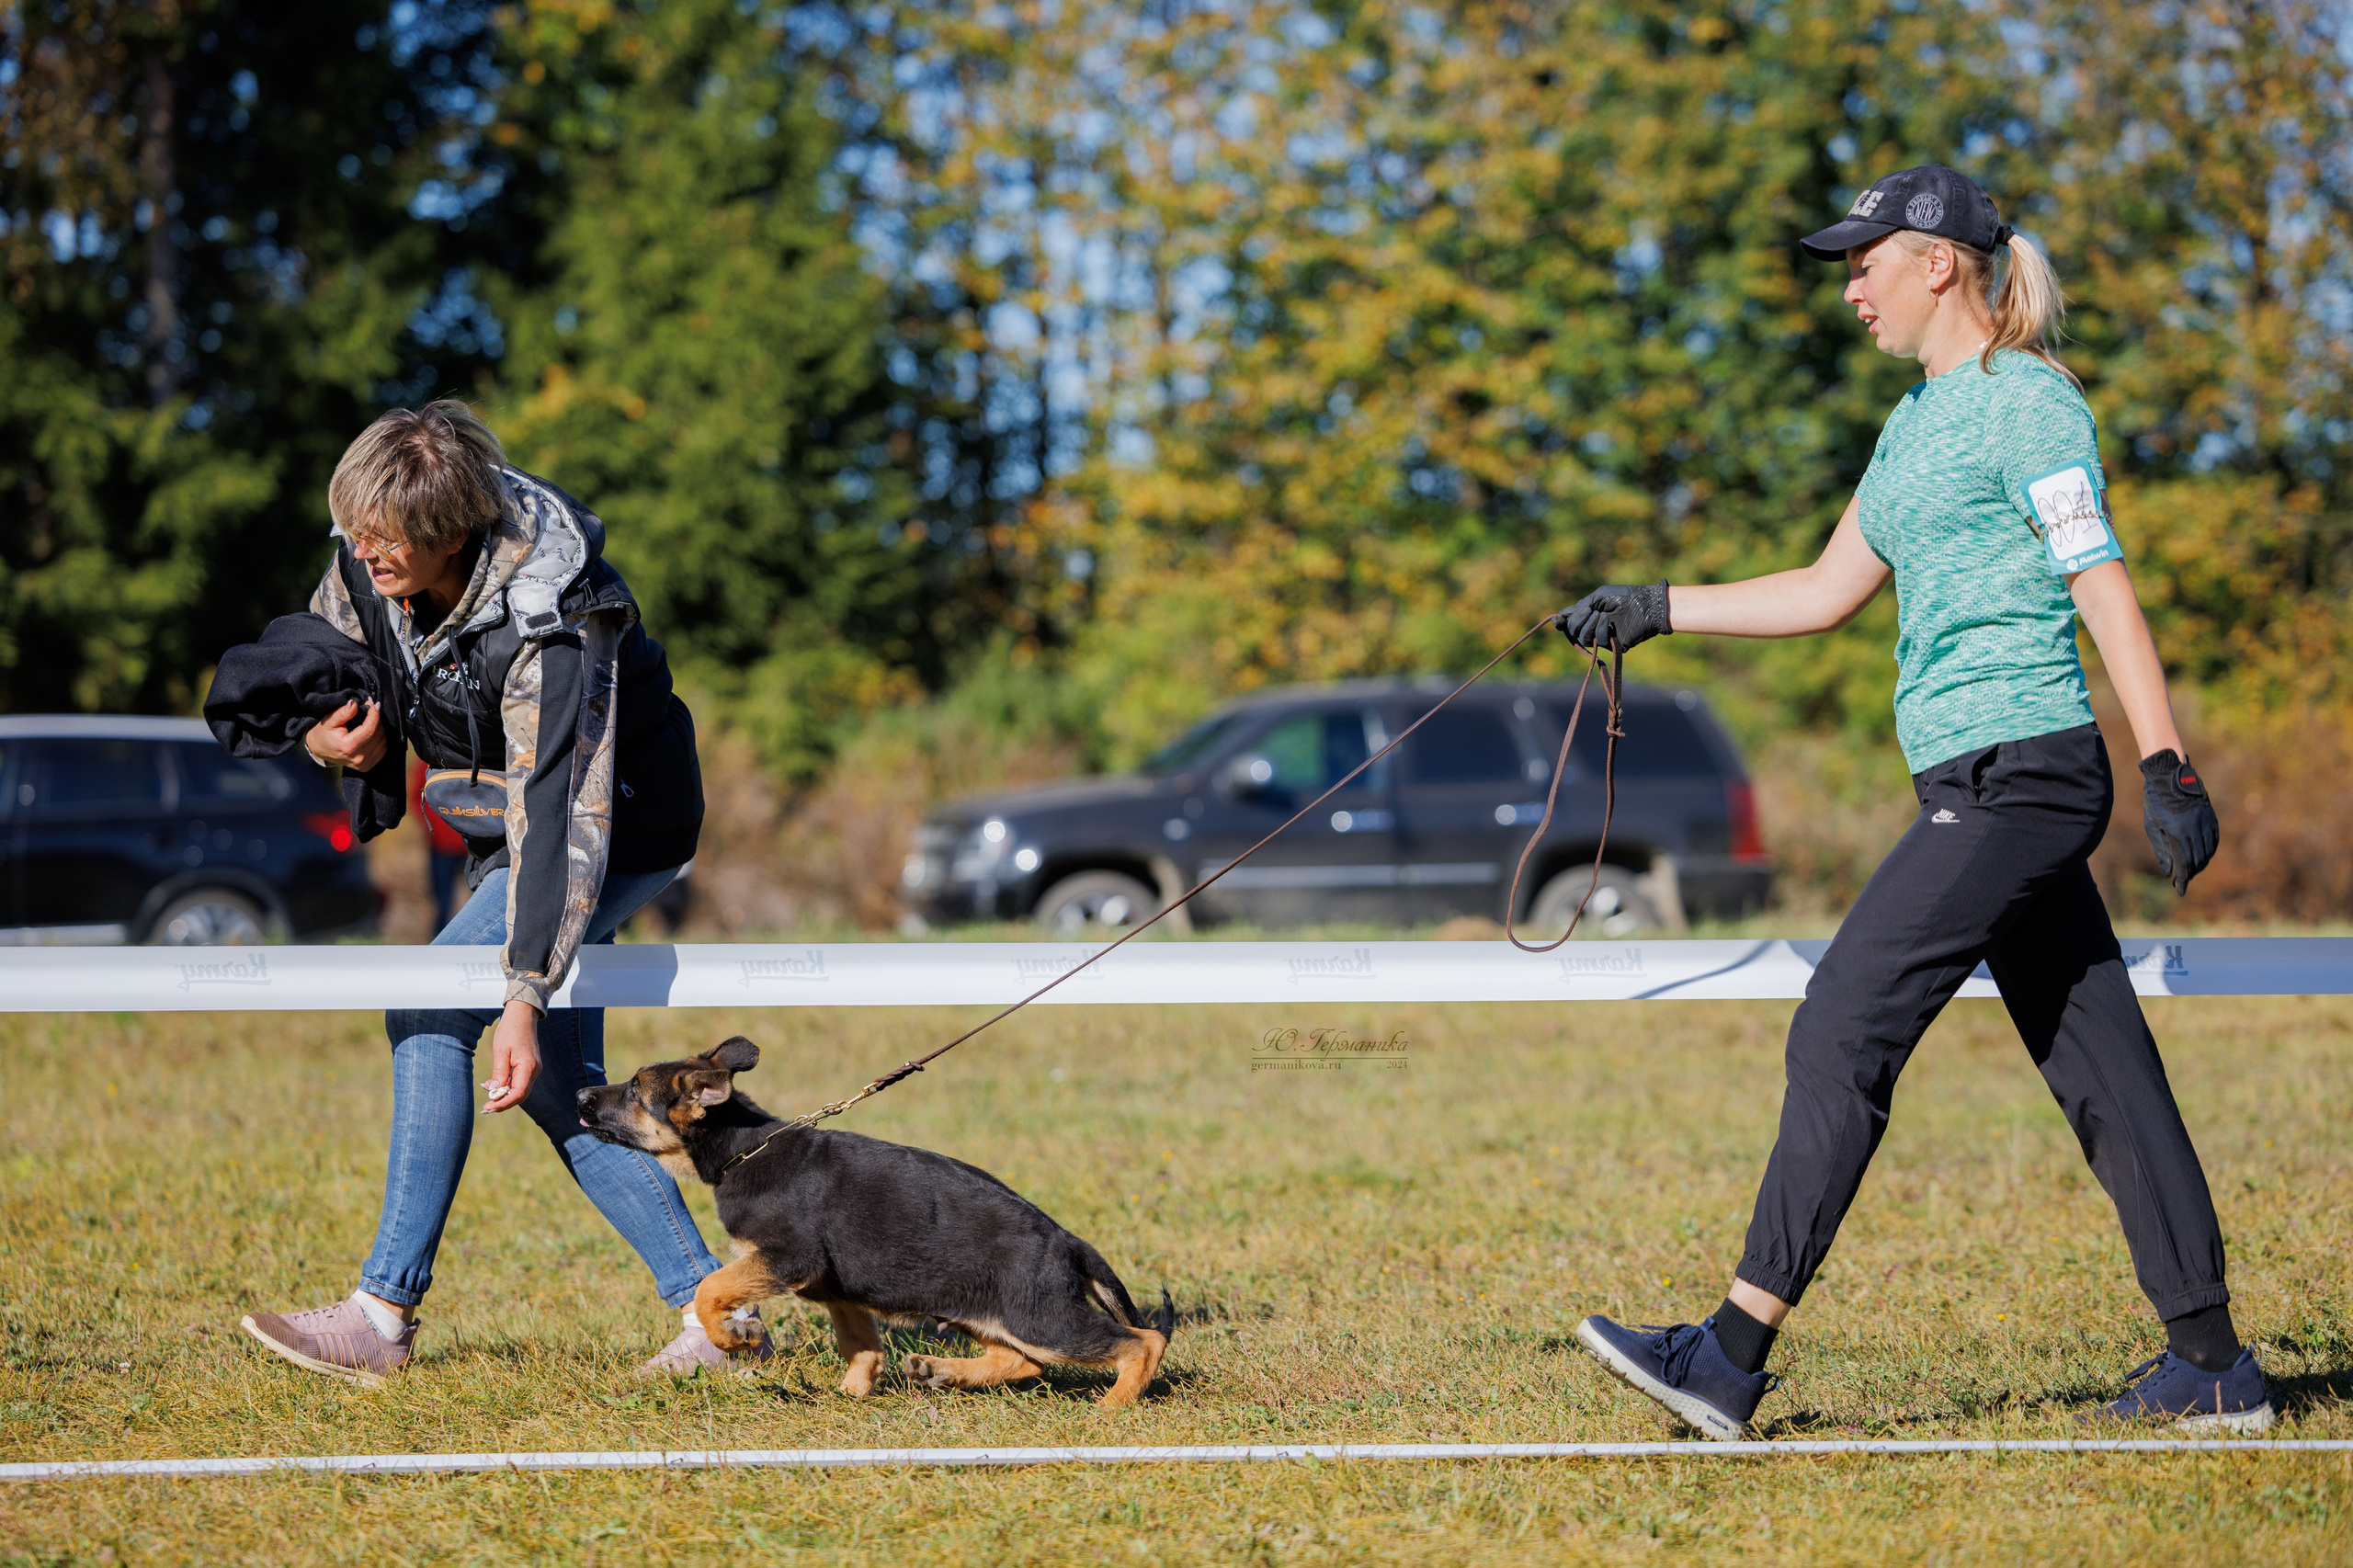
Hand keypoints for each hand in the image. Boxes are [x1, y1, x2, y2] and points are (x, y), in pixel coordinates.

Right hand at [304, 698, 387, 772]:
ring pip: (382, 742)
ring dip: (379, 728)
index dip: (374, 715)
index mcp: (348, 747)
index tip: (374, 704)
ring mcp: (364, 764)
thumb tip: (354, 704)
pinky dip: (380, 738)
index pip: (370, 729)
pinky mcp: (367, 766)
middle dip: (377, 719)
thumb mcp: (329, 721)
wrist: (319, 750)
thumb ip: (342, 713)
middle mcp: (358, 758)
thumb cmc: (323, 734)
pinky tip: (373, 731)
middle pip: (377, 735)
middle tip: (371, 708)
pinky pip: (382, 749)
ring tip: (371, 719)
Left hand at [482, 1000, 541, 1112]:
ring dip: (505, 1097)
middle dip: (503, 1104)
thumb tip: (494, 1091)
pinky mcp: (530, 1067)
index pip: (518, 1094)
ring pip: (520, 1091)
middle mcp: (535, 1071)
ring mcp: (534, 1069)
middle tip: (486, 1108)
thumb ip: (499, 1073)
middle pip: (520, 1095)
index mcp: (528, 1067)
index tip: (488, 1107)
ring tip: (488, 1100)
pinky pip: (520, 1083)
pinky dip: (508, 1088)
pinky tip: (495, 1087)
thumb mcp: (501, 1051)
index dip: (503, 1103)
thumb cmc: (510, 1030)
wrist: (523, 1015)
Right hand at [1551, 580, 1671, 652]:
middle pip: (1573, 631)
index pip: (1569, 622)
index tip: (1557, 619)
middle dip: (1577, 621)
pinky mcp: (1612, 645)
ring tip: (1600, 615)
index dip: (1560, 622)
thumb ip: (1580, 606)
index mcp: (1589, 614)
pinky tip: (1608, 622)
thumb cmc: (1624, 597)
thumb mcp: (1599, 596)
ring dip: (1588, 625)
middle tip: (1589, 611)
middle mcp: (1593, 626)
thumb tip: (1561, 615)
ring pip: (1583, 639)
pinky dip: (1600, 630)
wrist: (1646, 605)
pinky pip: (1597, 642)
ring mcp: (1602, 637)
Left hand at [2140, 751, 2217, 895]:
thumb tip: (2168, 872)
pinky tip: (2203, 857)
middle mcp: (2194, 830)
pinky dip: (2209, 851)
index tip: (2179, 890)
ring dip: (2200, 864)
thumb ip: (2162, 849)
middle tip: (2183, 881)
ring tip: (2191, 870)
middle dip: (2190, 873)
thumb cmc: (2156, 801)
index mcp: (2177, 834)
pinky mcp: (2211, 818)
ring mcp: (2205, 823)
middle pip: (2197, 861)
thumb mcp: (2153, 825)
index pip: (2184, 864)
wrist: (2171, 776)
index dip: (2183, 879)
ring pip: (2207, 852)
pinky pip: (2214, 840)